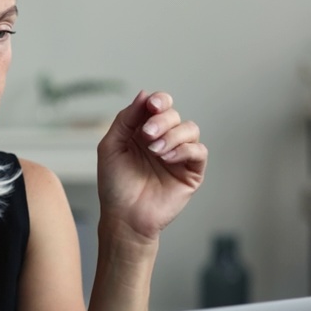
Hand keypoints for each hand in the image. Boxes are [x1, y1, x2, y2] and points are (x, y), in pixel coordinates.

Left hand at [96, 91, 207, 241]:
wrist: (124, 217)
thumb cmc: (115, 184)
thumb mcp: (111, 146)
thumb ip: (126, 119)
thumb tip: (145, 94)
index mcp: (144, 131)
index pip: (160, 106)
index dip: (159, 101)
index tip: (151, 106)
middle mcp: (164, 140)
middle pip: (174, 115)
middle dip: (162, 121)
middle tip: (147, 136)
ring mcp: (179, 155)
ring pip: (190, 129)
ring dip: (172, 135)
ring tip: (155, 151)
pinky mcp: (191, 172)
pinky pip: (199, 151)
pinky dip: (184, 149)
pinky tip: (166, 158)